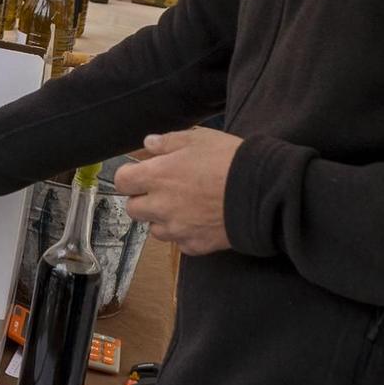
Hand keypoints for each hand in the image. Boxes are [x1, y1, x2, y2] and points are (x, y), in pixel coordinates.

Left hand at [113, 127, 240, 252]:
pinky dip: (184, 234)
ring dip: (162, 219)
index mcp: (158, 176)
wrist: (262, 193)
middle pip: (133, 209)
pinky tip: (199, 220)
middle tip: (163, 189)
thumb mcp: (198, 138)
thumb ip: (168, 141)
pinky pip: (179, 243)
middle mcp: (161, 206)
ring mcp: (177, 229)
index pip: (122, 181)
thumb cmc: (230, 161)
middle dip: (143, 199)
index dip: (130, 176)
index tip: (140, 173)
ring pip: (154, 229)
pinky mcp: (195, 246)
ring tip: (184, 205)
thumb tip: (149, 144)